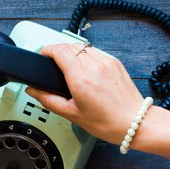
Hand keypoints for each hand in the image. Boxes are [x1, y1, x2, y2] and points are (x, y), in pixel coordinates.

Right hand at [25, 43, 145, 143]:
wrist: (135, 122)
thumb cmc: (107, 122)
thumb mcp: (72, 115)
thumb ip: (48, 100)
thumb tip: (34, 90)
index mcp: (80, 79)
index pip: (58, 50)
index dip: (46, 50)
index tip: (43, 56)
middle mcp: (93, 66)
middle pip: (69, 46)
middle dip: (58, 52)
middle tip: (54, 65)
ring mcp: (106, 62)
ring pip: (82, 47)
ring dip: (73, 53)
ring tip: (71, 69)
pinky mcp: (115, 63)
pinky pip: (95, 52)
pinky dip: (86, 57)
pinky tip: (87, 71)